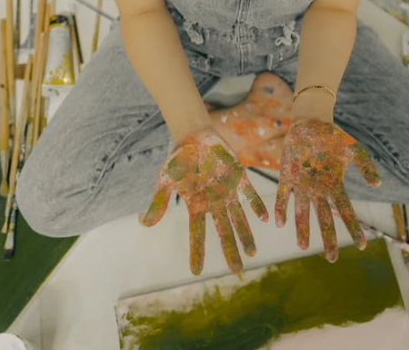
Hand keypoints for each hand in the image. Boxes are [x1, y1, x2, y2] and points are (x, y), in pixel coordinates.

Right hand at [141, 129, 268, 274]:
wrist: (194, 136)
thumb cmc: (178, 159)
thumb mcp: (165, 179)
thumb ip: (159, 201)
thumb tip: (144, 224)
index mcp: (195, 206)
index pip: (196, 234)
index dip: (196, 252)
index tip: (196, 273)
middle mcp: (213, 204)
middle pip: (223, 232)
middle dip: (230, 251)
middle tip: (238, 272)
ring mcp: (228, 192)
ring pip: (239, 218)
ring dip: (246, 234)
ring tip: (253, 253)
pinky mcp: (239, 178)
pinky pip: (249, 194)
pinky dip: (256, 205)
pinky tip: (265, 218)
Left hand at [275, 118, 380, 261]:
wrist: (310, 122)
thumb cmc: (333, 136)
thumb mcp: (353, 149)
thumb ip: (366, 166)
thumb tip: (378, 185)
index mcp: (335, 185)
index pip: (346, 211)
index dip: (353, 228)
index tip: (361, 245)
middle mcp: (318, 190)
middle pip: (324, 218)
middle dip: (328, 237)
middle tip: (332, 259)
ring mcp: (301, 185)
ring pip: (302, 212)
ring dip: (302, 229)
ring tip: (302, 247)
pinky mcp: (286, 177)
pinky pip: (283, 196)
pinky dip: (281, 208)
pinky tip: (280, 223)